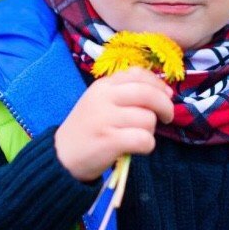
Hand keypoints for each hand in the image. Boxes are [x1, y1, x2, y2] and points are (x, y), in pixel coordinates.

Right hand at [54, 67, 174, 181]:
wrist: (61, 155)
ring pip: (148, 119)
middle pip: (148, 94)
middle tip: (167, 117)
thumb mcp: (100, 101)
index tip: (167, 95)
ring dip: (150, 131)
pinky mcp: (109, 140)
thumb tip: (163, 92)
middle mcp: (103, 98)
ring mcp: (105, 118)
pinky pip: (144, 139)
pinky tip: (137, 149)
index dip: (158, 83)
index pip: (137, 74)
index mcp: (103, 85)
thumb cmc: (87, 128)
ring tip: (137, 136)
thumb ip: (124, 92)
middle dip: (165, 106)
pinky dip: (147, 146)